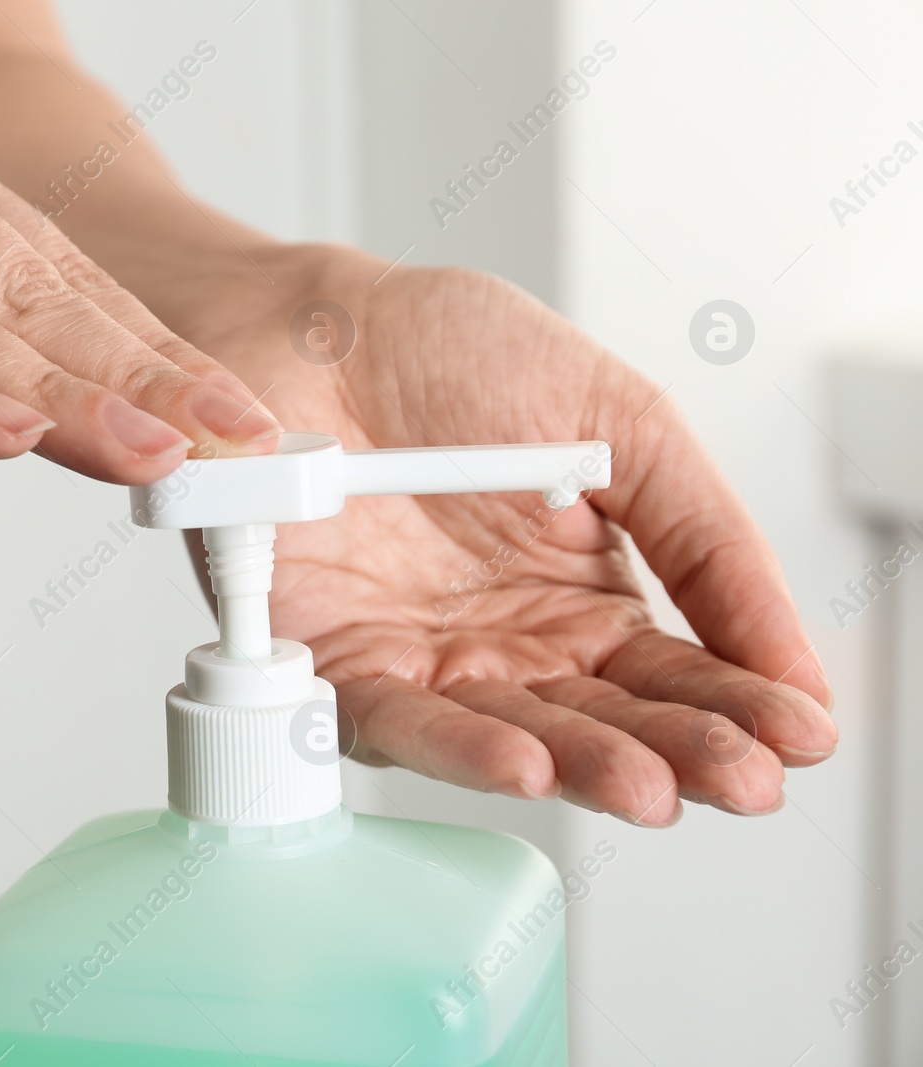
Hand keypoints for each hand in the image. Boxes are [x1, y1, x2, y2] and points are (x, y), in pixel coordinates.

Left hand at [171, 246, 835, 825]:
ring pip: (512, 736)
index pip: (670, 673)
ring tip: (650, 785)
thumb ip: (705, 538)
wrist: (326, 321)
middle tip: (742, 778)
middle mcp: (502, 643)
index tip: (799, 734)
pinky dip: (454, 746)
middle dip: (676, 753)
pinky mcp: (334, 661)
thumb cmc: (454, 356)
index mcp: (577, 594)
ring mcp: (421, 656)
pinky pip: (396, 718)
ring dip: (584, 766)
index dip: (738, 704)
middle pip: (601, 721)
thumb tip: (791, 658)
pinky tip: (526, 763)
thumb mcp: (619, 426)